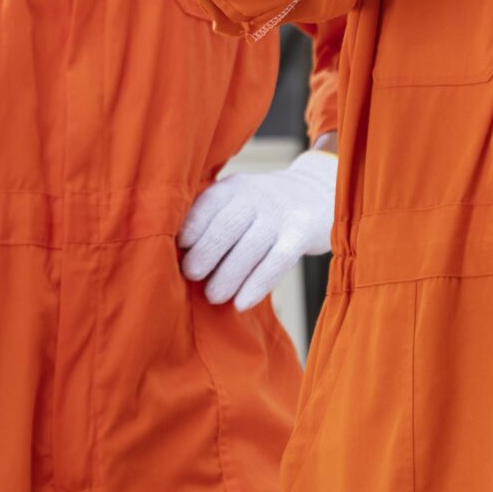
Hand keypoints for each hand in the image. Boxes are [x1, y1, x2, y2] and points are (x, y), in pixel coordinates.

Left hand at [178, 146, 338, 309]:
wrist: (315, 194)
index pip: (208, 204)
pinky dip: (258, 284)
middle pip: (228, 225)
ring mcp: (280, 215)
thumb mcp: (236, 201)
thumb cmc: (261, 209)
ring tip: (214, 296)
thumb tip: (178, 256)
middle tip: (191, 276)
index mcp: (233, 188)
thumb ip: (211, 220)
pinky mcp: (301, 233)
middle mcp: (256, 196)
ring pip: (252, 246)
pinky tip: (242, 303)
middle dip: (206, 253)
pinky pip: (278, 261)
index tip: (177, 249)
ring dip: (229, 275)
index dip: (191, 226)